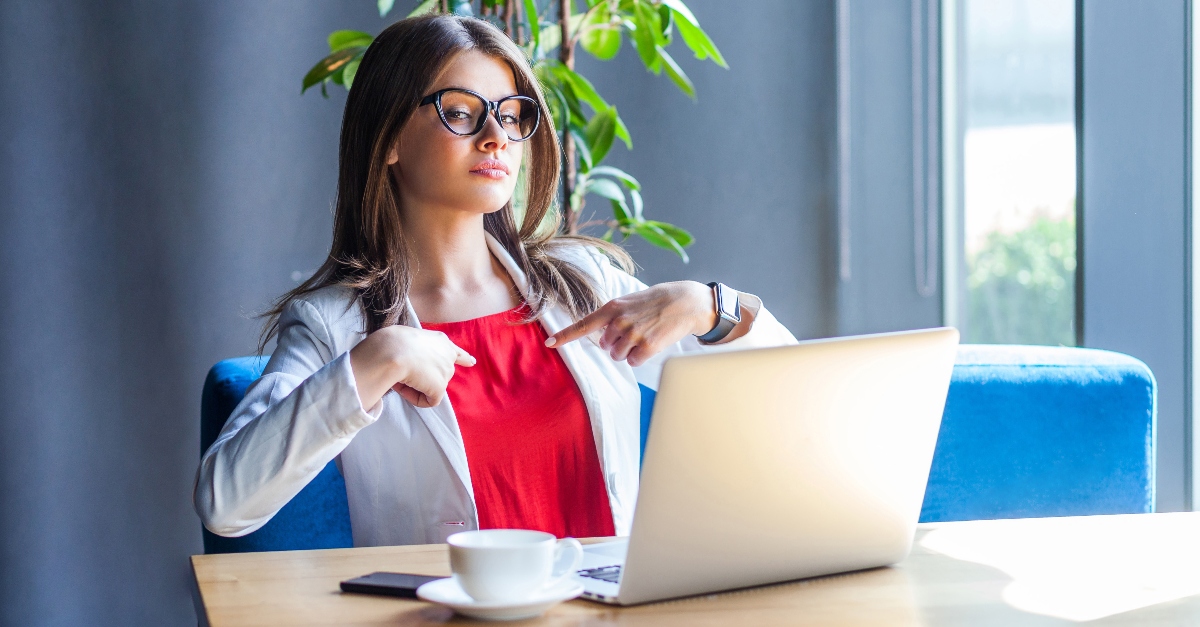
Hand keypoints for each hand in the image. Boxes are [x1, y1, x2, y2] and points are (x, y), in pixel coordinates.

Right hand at [349, 325, 475, 409]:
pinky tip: (405, 387)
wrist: (393, 350)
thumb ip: (416, 348)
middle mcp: (448, 355)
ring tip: (401, 376)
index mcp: (440, 340)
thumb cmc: (393, 341)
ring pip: (430, 387)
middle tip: (405, 373)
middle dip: (426, 377)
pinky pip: (428, 400)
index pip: (457, 352)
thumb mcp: (408, 336)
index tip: (472, 362)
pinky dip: (415, 398)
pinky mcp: (440, 387)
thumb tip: (410, 361)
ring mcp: (446, 372)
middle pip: (440, 374)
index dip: (464, 358)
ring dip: (416, 386)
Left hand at [545, 281, 715, 366]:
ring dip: (629, 352)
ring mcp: (634, 334)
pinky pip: (634, 362)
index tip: (549, 344)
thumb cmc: (657, 301)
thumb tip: (602, 339)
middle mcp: (620, 321)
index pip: (583, 324)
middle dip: (618, 344)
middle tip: (635, 331)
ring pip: (618, 356)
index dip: (565, 336)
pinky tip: (651, 344)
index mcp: (612, 308)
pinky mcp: (648, 346)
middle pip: (606, 347)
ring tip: (644, 336)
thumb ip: (613, 317)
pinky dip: (641, 358)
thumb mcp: (630, 301)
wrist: (686, 302)